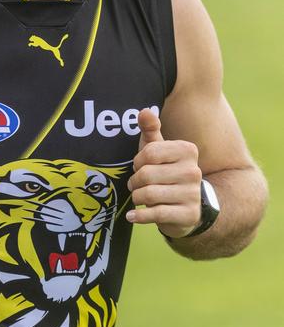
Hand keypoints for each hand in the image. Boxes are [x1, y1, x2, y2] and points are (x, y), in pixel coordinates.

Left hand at [126, 109, 201, 237]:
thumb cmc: (166, 172)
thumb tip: (144, 111)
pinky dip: (139, 216)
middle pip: (146, 174)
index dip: (138, 162)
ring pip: (149, 194)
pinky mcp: (188, 215)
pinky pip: (156, 214)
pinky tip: (133, 216)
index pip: (149, 152)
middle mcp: (193, 171)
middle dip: (135, 181)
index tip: (140, 166)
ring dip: (137, 197)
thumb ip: (151, 130)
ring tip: (139, 197)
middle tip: (137, 185)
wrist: (188, 206)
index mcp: (187, 150)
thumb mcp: (158, 150)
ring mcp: (192, 194)